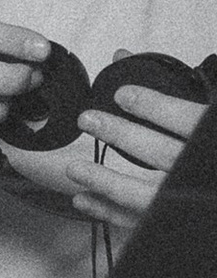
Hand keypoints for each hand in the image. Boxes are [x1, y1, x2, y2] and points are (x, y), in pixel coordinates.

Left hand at [69, 68, 206, 228]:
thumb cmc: (215, 146)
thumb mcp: (204, 114)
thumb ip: (169, 87)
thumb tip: (122, 57)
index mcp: (214, 138)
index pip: (187, 119)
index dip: (154, 107)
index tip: (123, 94)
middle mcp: (200, 170)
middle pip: (161, 153)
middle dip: (121, 135)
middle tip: (88, 120)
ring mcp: (187, 199)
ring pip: (145, 194)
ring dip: (105, 181)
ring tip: (74, 169)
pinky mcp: (174, 220)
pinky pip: (139, 219)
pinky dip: (109, 211)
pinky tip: (83, 199)